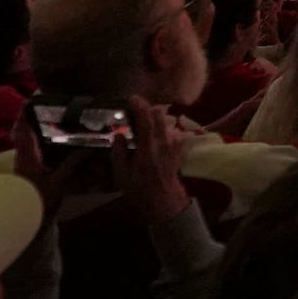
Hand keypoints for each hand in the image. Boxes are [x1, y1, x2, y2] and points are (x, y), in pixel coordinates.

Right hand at [109, 103, 193, 218]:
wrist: (163, 200)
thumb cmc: (139, 188)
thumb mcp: (122, 174)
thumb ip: (119, 152)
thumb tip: (118, 134)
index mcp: (148, 148)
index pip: (147, 119)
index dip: (140, 106)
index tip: (131, 99)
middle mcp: (164, 142)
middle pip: (160, 114)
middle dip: (148, 108)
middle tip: (135, 110)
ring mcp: (174, 144)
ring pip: (167, 121)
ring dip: (155, 117)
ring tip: (143, 123)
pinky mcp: (179, 148)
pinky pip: (172, 130)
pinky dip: (163, 127)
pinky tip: (154, 135)